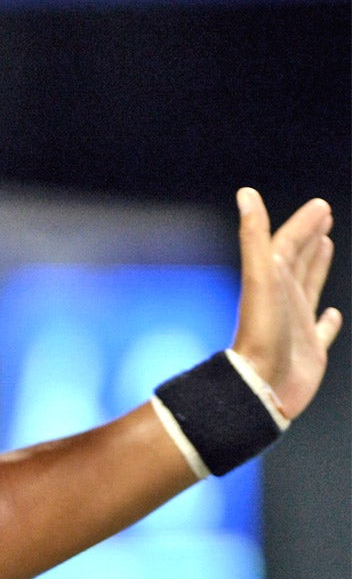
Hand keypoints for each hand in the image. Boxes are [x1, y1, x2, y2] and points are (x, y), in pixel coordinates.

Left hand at [231, 187, 342, 419]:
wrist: (261, 385)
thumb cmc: (262, 332)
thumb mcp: (260, 276)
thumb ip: (253, 236)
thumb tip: (245, 193)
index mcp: (271, 280)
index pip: (287, 244)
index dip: (302, 224)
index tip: (320, 206)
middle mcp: (282, 299)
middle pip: (297, 260)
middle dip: (309, 236)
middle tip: (324, 214)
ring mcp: (296, 324)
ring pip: (308, 287)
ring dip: (316, 266)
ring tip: (325, 246)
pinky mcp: (310, 351)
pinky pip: (322, 332)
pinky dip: (328, 322)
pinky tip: (332, 314)